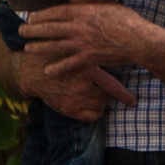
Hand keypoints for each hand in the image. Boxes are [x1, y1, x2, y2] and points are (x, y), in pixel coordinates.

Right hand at [18, 46, 136, 124]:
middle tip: (101, 87)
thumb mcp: (74, 48)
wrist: (30, 70)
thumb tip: (113, 53)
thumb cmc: (55, 55)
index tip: (133, 102)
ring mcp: (75, 100)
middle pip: (107, 97)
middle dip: (107, 92)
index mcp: (86, 69)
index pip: (111, 85)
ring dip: (101, 101)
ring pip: (101, 106)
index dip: (124, 95)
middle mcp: (82, 87)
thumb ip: (92, 52)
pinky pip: (92, 116)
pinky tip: (90, 104)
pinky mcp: (69, 109)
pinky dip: (95, 112)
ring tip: (93, 92)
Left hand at [21, 0, 156, 72]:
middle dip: (34, 30)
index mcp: (83, 11)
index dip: (41, 15)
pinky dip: (57, 68)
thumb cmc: (126, 20)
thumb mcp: (106, 3)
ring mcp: (83, 43)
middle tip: (21, 31)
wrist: (139, 41)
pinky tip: (46, 70)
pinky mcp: (89, 58)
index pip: (57, 12)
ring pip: (56, 45)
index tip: (31, 17)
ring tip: (27, 48)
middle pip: (51, 28)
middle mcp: (80, 27)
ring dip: (40, 47)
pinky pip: (69, 63)